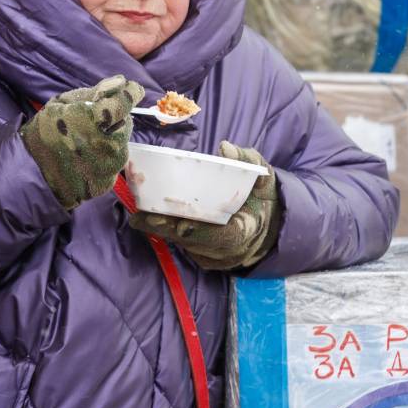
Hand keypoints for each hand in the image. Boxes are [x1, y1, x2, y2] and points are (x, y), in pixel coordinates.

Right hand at [21, 75, 143, 209]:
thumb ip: (95, 92)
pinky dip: (104, 157)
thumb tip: (121, 82)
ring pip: (121, 143)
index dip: (131, 93)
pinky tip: (86, 157)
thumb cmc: (45, 132)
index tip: (132, 90)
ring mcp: (110, 166)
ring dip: (110, 139)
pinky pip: (113, 162)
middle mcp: (109, 143)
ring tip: (85, 142)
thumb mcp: (62, 103)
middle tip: (93, 122)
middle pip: (125, 123)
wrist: (30, 174)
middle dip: (115, 119)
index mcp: (96, 119)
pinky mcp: (109, 182)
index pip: (125, 102)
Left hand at [130, 141, 281, 269]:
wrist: (266, 223)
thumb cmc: (260, 196)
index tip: (182, 224)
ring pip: (186, 245)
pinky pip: (183, 246)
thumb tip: (225, 148)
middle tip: (144, 217)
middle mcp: (232, 250)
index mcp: (250, 229)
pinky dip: (166, 232)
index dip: (204, 232)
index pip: (228, 236)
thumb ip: (248, 160)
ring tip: (140, 215)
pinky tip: (148, 220)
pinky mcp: (204, 259)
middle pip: (197, 243)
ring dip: (163, 230)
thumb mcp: (263, 175)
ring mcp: (217, 258)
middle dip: (170, 229)